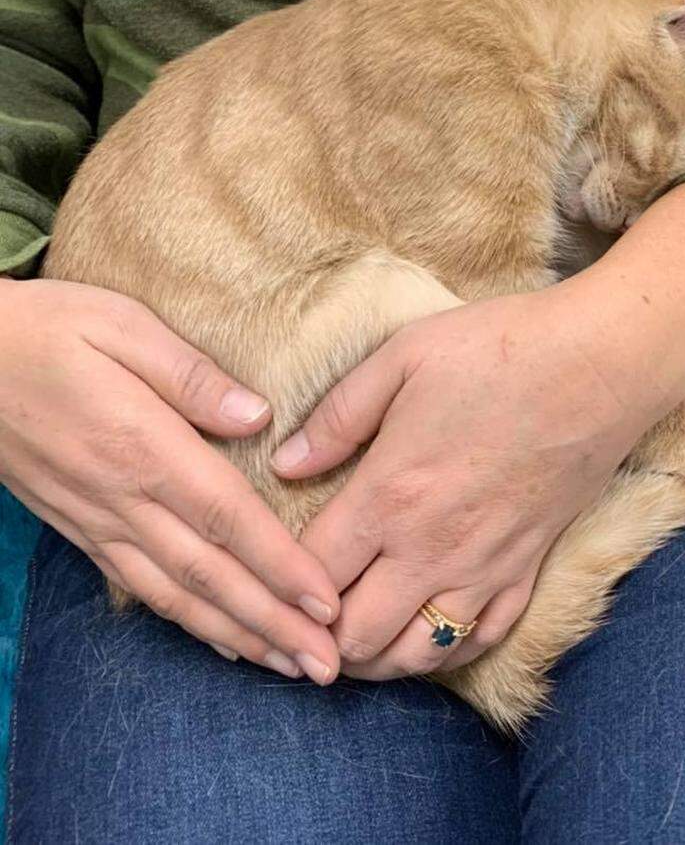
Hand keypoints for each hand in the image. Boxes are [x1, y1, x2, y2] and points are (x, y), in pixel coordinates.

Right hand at [0, 278, 340, 681]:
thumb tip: (259, 415)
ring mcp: (98, 521)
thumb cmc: (48, 330)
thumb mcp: (122, 326)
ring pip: (178, 595)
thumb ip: (192, 375)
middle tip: (327, 665)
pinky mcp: (80, 529)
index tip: (326, 602)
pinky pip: (141, 589)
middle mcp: (123, 498)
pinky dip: (187, 622)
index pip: (228, 518)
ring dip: (239, 635)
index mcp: (144, 446)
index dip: (280, 565)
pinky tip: (222, 640)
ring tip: (290, 666)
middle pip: (211, 574)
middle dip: (274, 623)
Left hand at [271, 282, 684, 677]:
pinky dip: (442, 650)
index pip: (311, 575)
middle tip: (302, 616)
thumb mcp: (403, 358)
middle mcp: (431, 549)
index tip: (267, 575)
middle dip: (318, 638)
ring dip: (375, 657)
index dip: (278, 586)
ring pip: (414, 656)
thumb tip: (286, 462)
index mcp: (389, 495)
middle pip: (354, 638)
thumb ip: (338, 416)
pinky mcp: (527, 570)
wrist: (600, 365)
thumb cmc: (499, 349)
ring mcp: (483, 568)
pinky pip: (478, 641)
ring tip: (353, 634)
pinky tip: (423, 629)